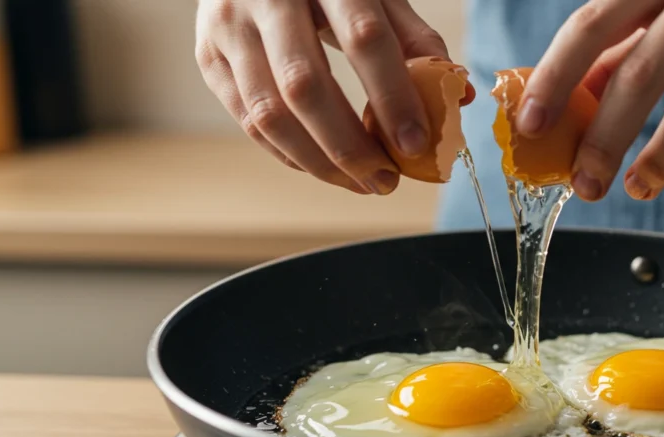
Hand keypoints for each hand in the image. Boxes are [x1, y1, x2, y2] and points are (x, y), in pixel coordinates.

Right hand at [195, 0, 450, 194]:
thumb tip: (456, 97)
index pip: (363, 37)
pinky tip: (323, 166)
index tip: (415, 145)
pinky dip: (289, 154)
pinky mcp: (208, 55)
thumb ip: (416, 41)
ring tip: (361, 183)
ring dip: (319, 163)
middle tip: (386, 180)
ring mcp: (227, 26)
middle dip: (350, 147)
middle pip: (305, 86)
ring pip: (268, 114)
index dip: (392, 96)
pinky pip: (247, 121)